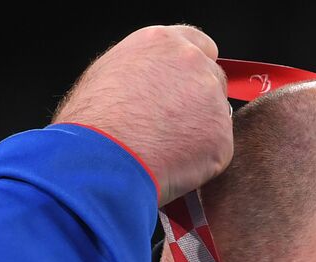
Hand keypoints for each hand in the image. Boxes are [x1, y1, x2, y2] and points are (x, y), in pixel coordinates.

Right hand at [53, 24, 232, 205]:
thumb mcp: (110, 73)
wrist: (102, 158)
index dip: (194, 69)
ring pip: (216, 117)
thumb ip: (145, 69)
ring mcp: (212, 100)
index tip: (187, 87)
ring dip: (200, 132)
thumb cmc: (93, 122)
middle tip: (174, 127)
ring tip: (164, 148)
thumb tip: (153, 82)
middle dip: (200, 102)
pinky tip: (173, 164)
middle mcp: (193, 63)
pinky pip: (217, 151)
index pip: (200, 46)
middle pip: (213, 80)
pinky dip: (201, 161)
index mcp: (163, 42)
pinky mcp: (222, 137)